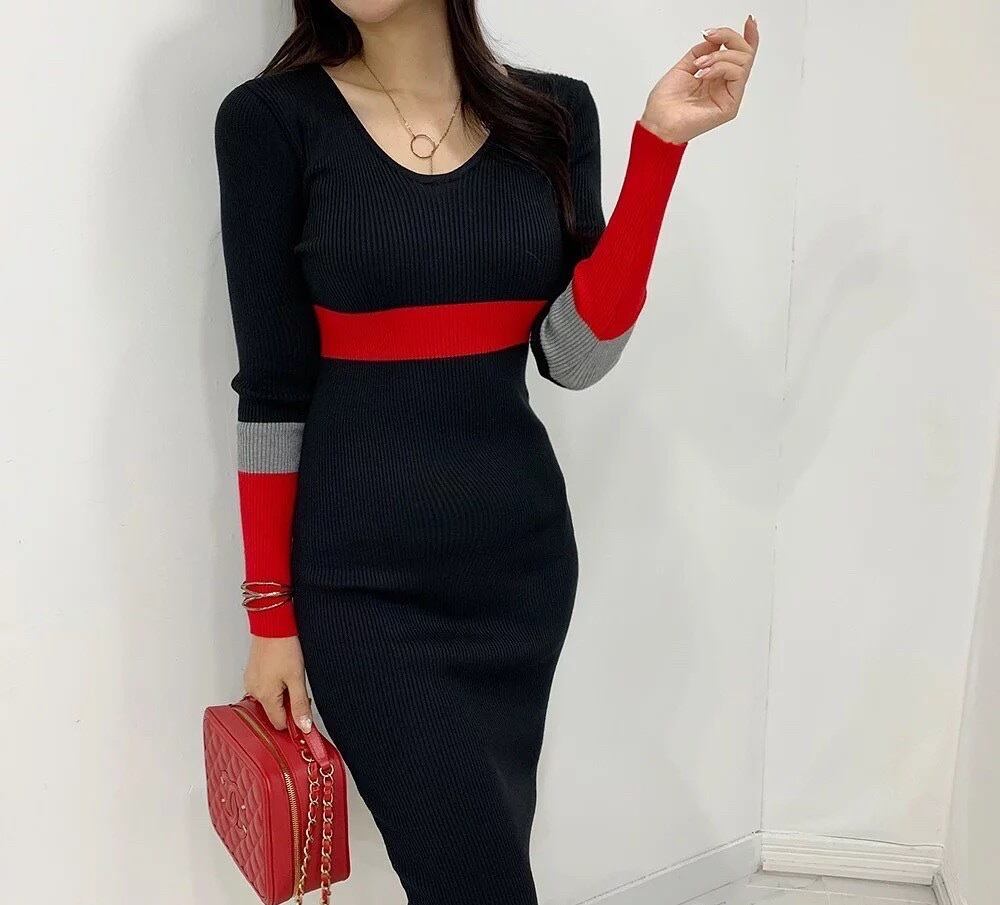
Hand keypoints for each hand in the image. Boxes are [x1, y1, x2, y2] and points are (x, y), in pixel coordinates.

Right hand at [244, 634, 314, 733]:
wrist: (272, 625)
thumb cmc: (284, 647)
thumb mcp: (297, 678)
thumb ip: (300, 705)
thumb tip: (304, 726)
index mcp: (265, 696)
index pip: (280, 724)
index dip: (294, 719)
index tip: (304, 709)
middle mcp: (254, 691)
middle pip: (274, 712)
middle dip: (288, 705)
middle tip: (298, 687)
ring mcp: (251, 682)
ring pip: (269, 700)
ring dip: (281, 694)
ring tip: (289, 676)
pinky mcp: (252, 674)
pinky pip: (264, 688)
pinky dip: (274, 685)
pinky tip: (281, 671)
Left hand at [640, 15, 759, 144]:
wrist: (657, 122)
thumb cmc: (665, 103)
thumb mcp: (684, 67)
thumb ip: (702, 51)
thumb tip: (716, 38)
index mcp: (715, 78)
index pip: (738, 56)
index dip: (745, 37)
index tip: (749, 21)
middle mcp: (725, 86)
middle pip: (744, 54)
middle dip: (729, 37)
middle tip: (711, 36)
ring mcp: (729, 95)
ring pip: (743, 62)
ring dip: (720, 55)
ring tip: (700, 64)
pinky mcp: (730, 105)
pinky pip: (737, 75)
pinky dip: (721, 67)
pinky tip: (704, 72)